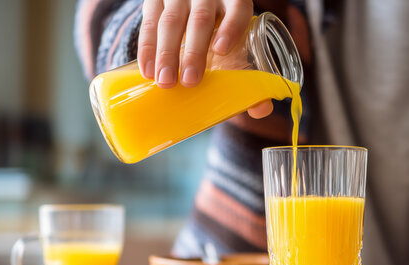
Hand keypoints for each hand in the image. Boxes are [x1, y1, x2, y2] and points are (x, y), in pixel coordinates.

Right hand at [138, 0, 253, 88]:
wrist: (192, 4)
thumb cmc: (221, 30)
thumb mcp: (237, 42)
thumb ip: (248, 72)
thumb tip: (261, 109)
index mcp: (234, 1)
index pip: (238, 9)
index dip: (231, 28)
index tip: (221, 50)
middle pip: (201, 20)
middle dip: (194, 52)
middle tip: (190, 81)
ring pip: (171, 21)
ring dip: (166, 53)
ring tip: (166, 82)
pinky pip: (149, 22)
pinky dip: (147, 48)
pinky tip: (148, 70)